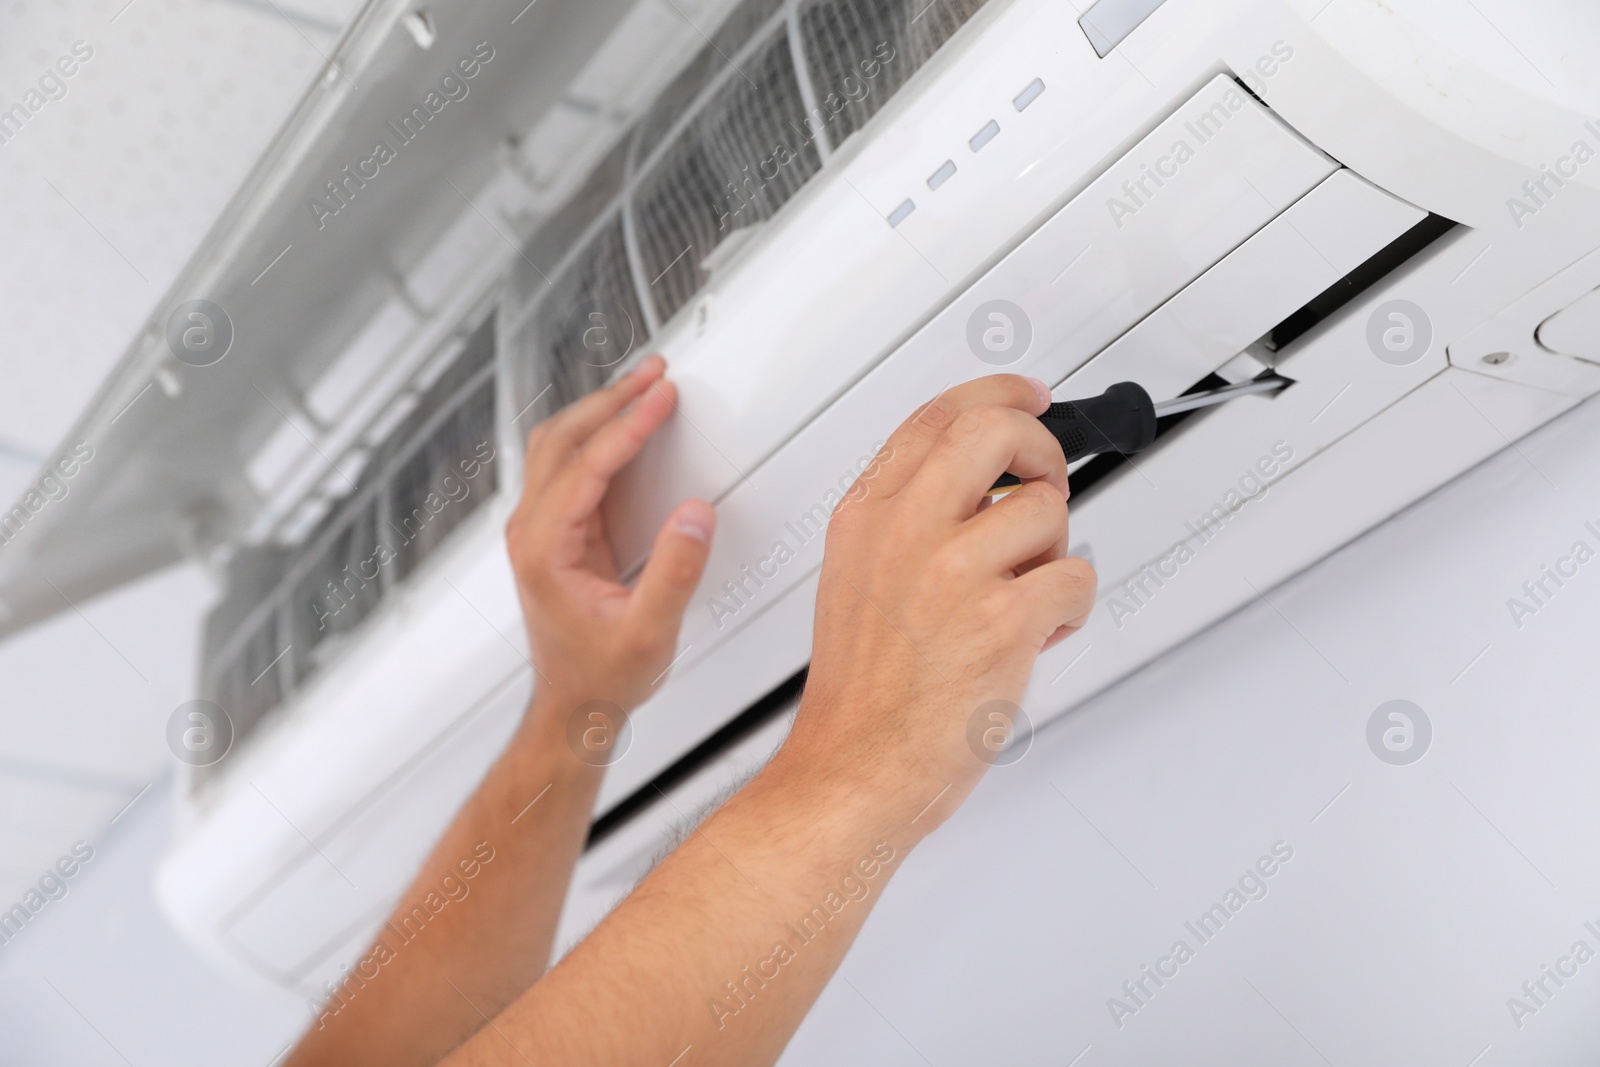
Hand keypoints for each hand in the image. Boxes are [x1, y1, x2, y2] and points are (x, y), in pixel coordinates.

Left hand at [505, 355, 714, 714]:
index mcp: (545, 549)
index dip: (629, 425)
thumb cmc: (600, 678)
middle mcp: (532, 532)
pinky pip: (569, 465)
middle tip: (656, 376)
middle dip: (612, 400)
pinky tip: (626, 426)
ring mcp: (537, 530)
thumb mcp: (649, 632)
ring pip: (558, 445)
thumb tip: (694, 514)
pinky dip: (598, 435)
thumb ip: (675, 572)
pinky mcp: (553, 533)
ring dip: (600, 411)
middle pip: (563, 439)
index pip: (588, 464)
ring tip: (644, 388)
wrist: (573, 707)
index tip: (662, 397)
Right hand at [779, 375, 1095, 830]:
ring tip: (1025, 595)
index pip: (937, 415)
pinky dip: (1072, 608)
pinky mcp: (1003, 619)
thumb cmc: (862, 693)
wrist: (855, 767)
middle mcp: (907, 530)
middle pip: (997, 430)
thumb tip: (979, 488)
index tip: (1030, 396)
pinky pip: (1076, 576)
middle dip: (1043, 448)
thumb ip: (906, 522)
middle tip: (1048, 479)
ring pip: (1048, 510)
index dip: (998, 394)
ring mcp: (954, 570)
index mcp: (868, 515)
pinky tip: (1039, 633)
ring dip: (1053, 553)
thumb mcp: (856, 578)